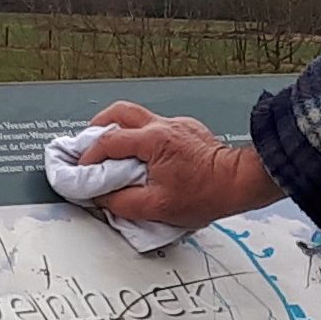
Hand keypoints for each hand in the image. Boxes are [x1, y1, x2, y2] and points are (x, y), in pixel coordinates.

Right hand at [80, 101, 283, 227]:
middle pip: (120, 112)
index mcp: (153, 141)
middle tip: (88, 144)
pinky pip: (156, 126)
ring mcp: (176, 125)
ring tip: (111, 149)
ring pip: (138, 116)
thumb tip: (101, 197)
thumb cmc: (206, 194)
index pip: (109, 141)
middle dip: (98, 126)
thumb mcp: (157, 207)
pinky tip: (143, 154)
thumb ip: (122, 202)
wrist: (238, 183)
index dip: (89, 156)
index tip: (82, 169)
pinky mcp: (187, 130)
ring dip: (120, 129)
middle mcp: (163, 126)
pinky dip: (142, 136)